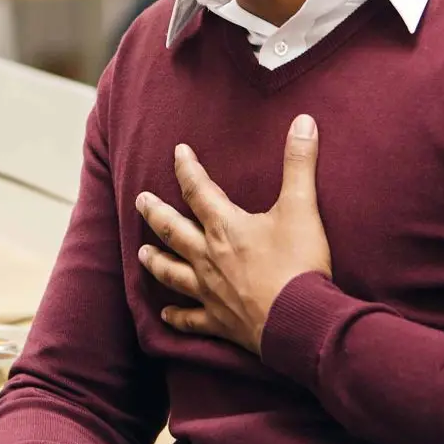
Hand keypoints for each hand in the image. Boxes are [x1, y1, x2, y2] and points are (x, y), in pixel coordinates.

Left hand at [134, 115, 330, 356]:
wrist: (299, 320)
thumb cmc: (298, 264)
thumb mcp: (302, 208)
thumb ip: (299, 164)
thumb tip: (304, 122)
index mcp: (225, 227)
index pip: (198, 190)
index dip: (186, 169)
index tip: (177, 153)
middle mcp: (209, 257)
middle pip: (173, 230)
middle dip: (155, 212)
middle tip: (139, 200)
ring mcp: (210, 291)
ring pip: (172, 273)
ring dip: (156, 261)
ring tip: (140, 253)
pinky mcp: (219, 321)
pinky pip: (190, 319)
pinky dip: (176, 317)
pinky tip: (164, 314)